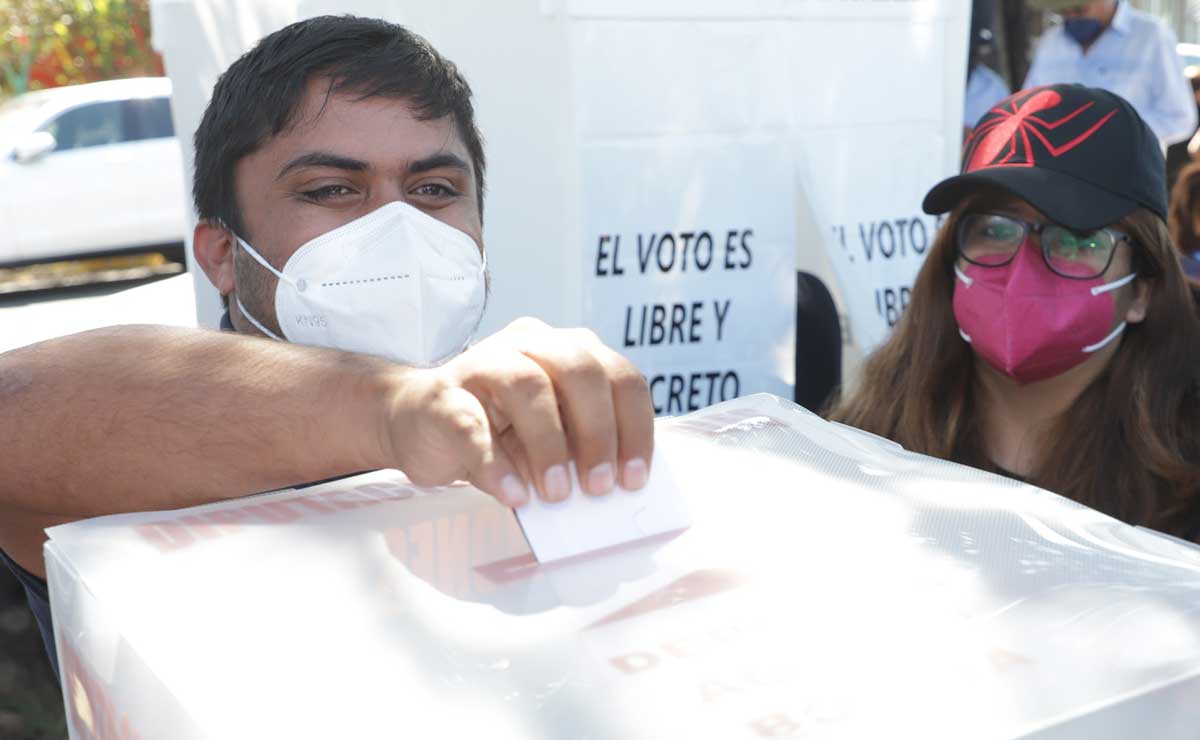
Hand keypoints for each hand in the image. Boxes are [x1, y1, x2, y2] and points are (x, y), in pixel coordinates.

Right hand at [382, 318, 653, 506]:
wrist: (414, 420)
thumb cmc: (495, 429)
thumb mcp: (548, 436)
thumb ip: (577, 451)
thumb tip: (607, 489)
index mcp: (568, 350)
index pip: (619, 377)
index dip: (635, 428)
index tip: (634, 479)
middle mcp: (530, 345)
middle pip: (580, 370)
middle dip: (598, 432)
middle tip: (600, 488)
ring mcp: (483, 363)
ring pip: (528, 386)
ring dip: (549, 445)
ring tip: (556, 494)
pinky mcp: (444, 394)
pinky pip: (474, 425)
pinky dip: (497, 464)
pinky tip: (513, 494)